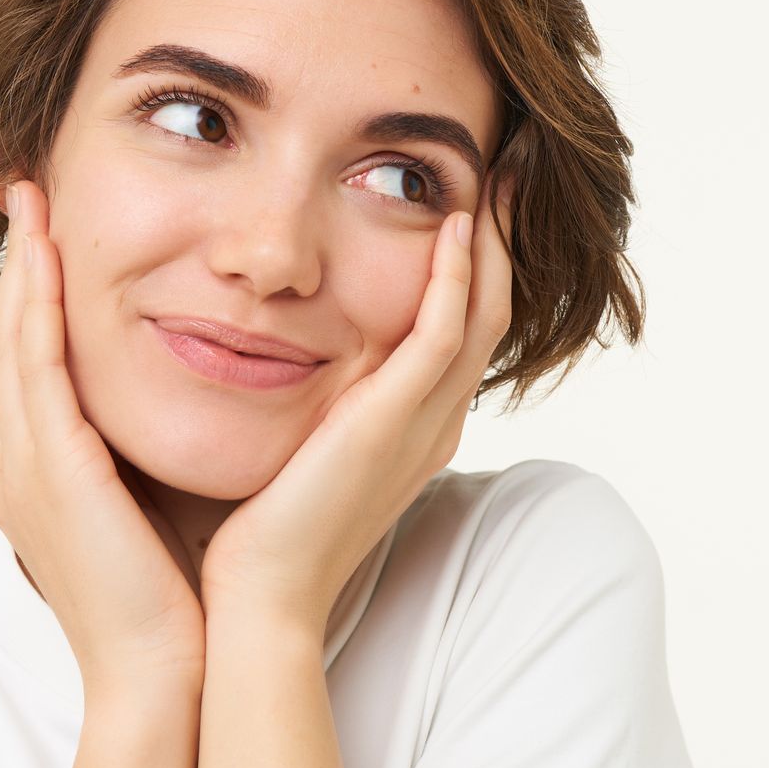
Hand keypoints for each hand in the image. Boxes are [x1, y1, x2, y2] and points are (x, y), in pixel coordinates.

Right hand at [0, 179, 206, 700]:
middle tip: (27, 193)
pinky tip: (49, 257)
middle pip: (8, 342)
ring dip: (24, 267)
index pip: (30, 368)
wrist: (162, 673)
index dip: (35, 298)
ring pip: (13, 343)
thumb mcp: (147, 508)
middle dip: (19, 266)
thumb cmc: (170, 601)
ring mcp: (21, 469)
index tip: (51, 237)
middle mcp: (13, 467)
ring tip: (34, 201)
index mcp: (35, 478)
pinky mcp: (49, 471)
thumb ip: (141, 456)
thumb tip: (173, 410)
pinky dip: (38, 307)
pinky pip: (36, 368)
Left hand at [198, 174, 517, 630]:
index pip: (462, 325)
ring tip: (498, 174)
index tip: (469, 197)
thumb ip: (305, 396)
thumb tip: (264, 343)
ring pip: (483, 313)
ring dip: (493, 239)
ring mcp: (424, 425)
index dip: (474, 259)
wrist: (258, 600)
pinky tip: (453, 225)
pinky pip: (445, 334)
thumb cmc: (257, 530)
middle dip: (502, 235)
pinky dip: (455, 277)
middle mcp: (433, 423)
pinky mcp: (396, 424)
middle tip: (510, 167)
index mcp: (414, 427)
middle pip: (490, 308)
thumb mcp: (295, 443)